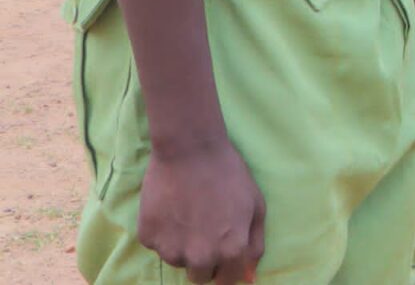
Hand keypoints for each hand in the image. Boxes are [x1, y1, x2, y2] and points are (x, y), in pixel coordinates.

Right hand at [137, 137, 265, 283]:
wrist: (190, 151)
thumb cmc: (229, 175)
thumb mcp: (256, 206)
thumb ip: (255, 245)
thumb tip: (250, 274)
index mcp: (231, 251)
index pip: (227, 281)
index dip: (227, 268)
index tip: (224, 256)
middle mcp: (200, 257)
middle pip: (200, 277)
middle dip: (205, 261)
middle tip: (206, 231)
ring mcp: (171, 250)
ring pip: (178, 261)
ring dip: (184, 246)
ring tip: (190, 214)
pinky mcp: (149, 239)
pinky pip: (158, 245)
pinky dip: (164, 232)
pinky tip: (173, 208)